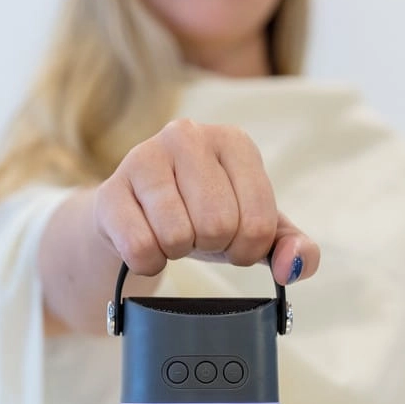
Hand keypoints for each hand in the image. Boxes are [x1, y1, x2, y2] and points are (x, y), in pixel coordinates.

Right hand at [93, 119, 318, 285]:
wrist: (133, 222)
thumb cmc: (200, 219)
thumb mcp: (254, 232)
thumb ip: (294, 248)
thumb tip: (294, 268)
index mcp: (234, 142)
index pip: (259, 222)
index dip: (247, 249)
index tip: (231, 240)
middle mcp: (188, 135)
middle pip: (218, 226)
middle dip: (211, 247)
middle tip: (198, 236)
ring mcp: (143, 157)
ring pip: (177, 237)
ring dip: (177, 252)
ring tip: (171, 236)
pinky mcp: (110, 192)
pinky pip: (141, 248)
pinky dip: (147, 262)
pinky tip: (145, 244)